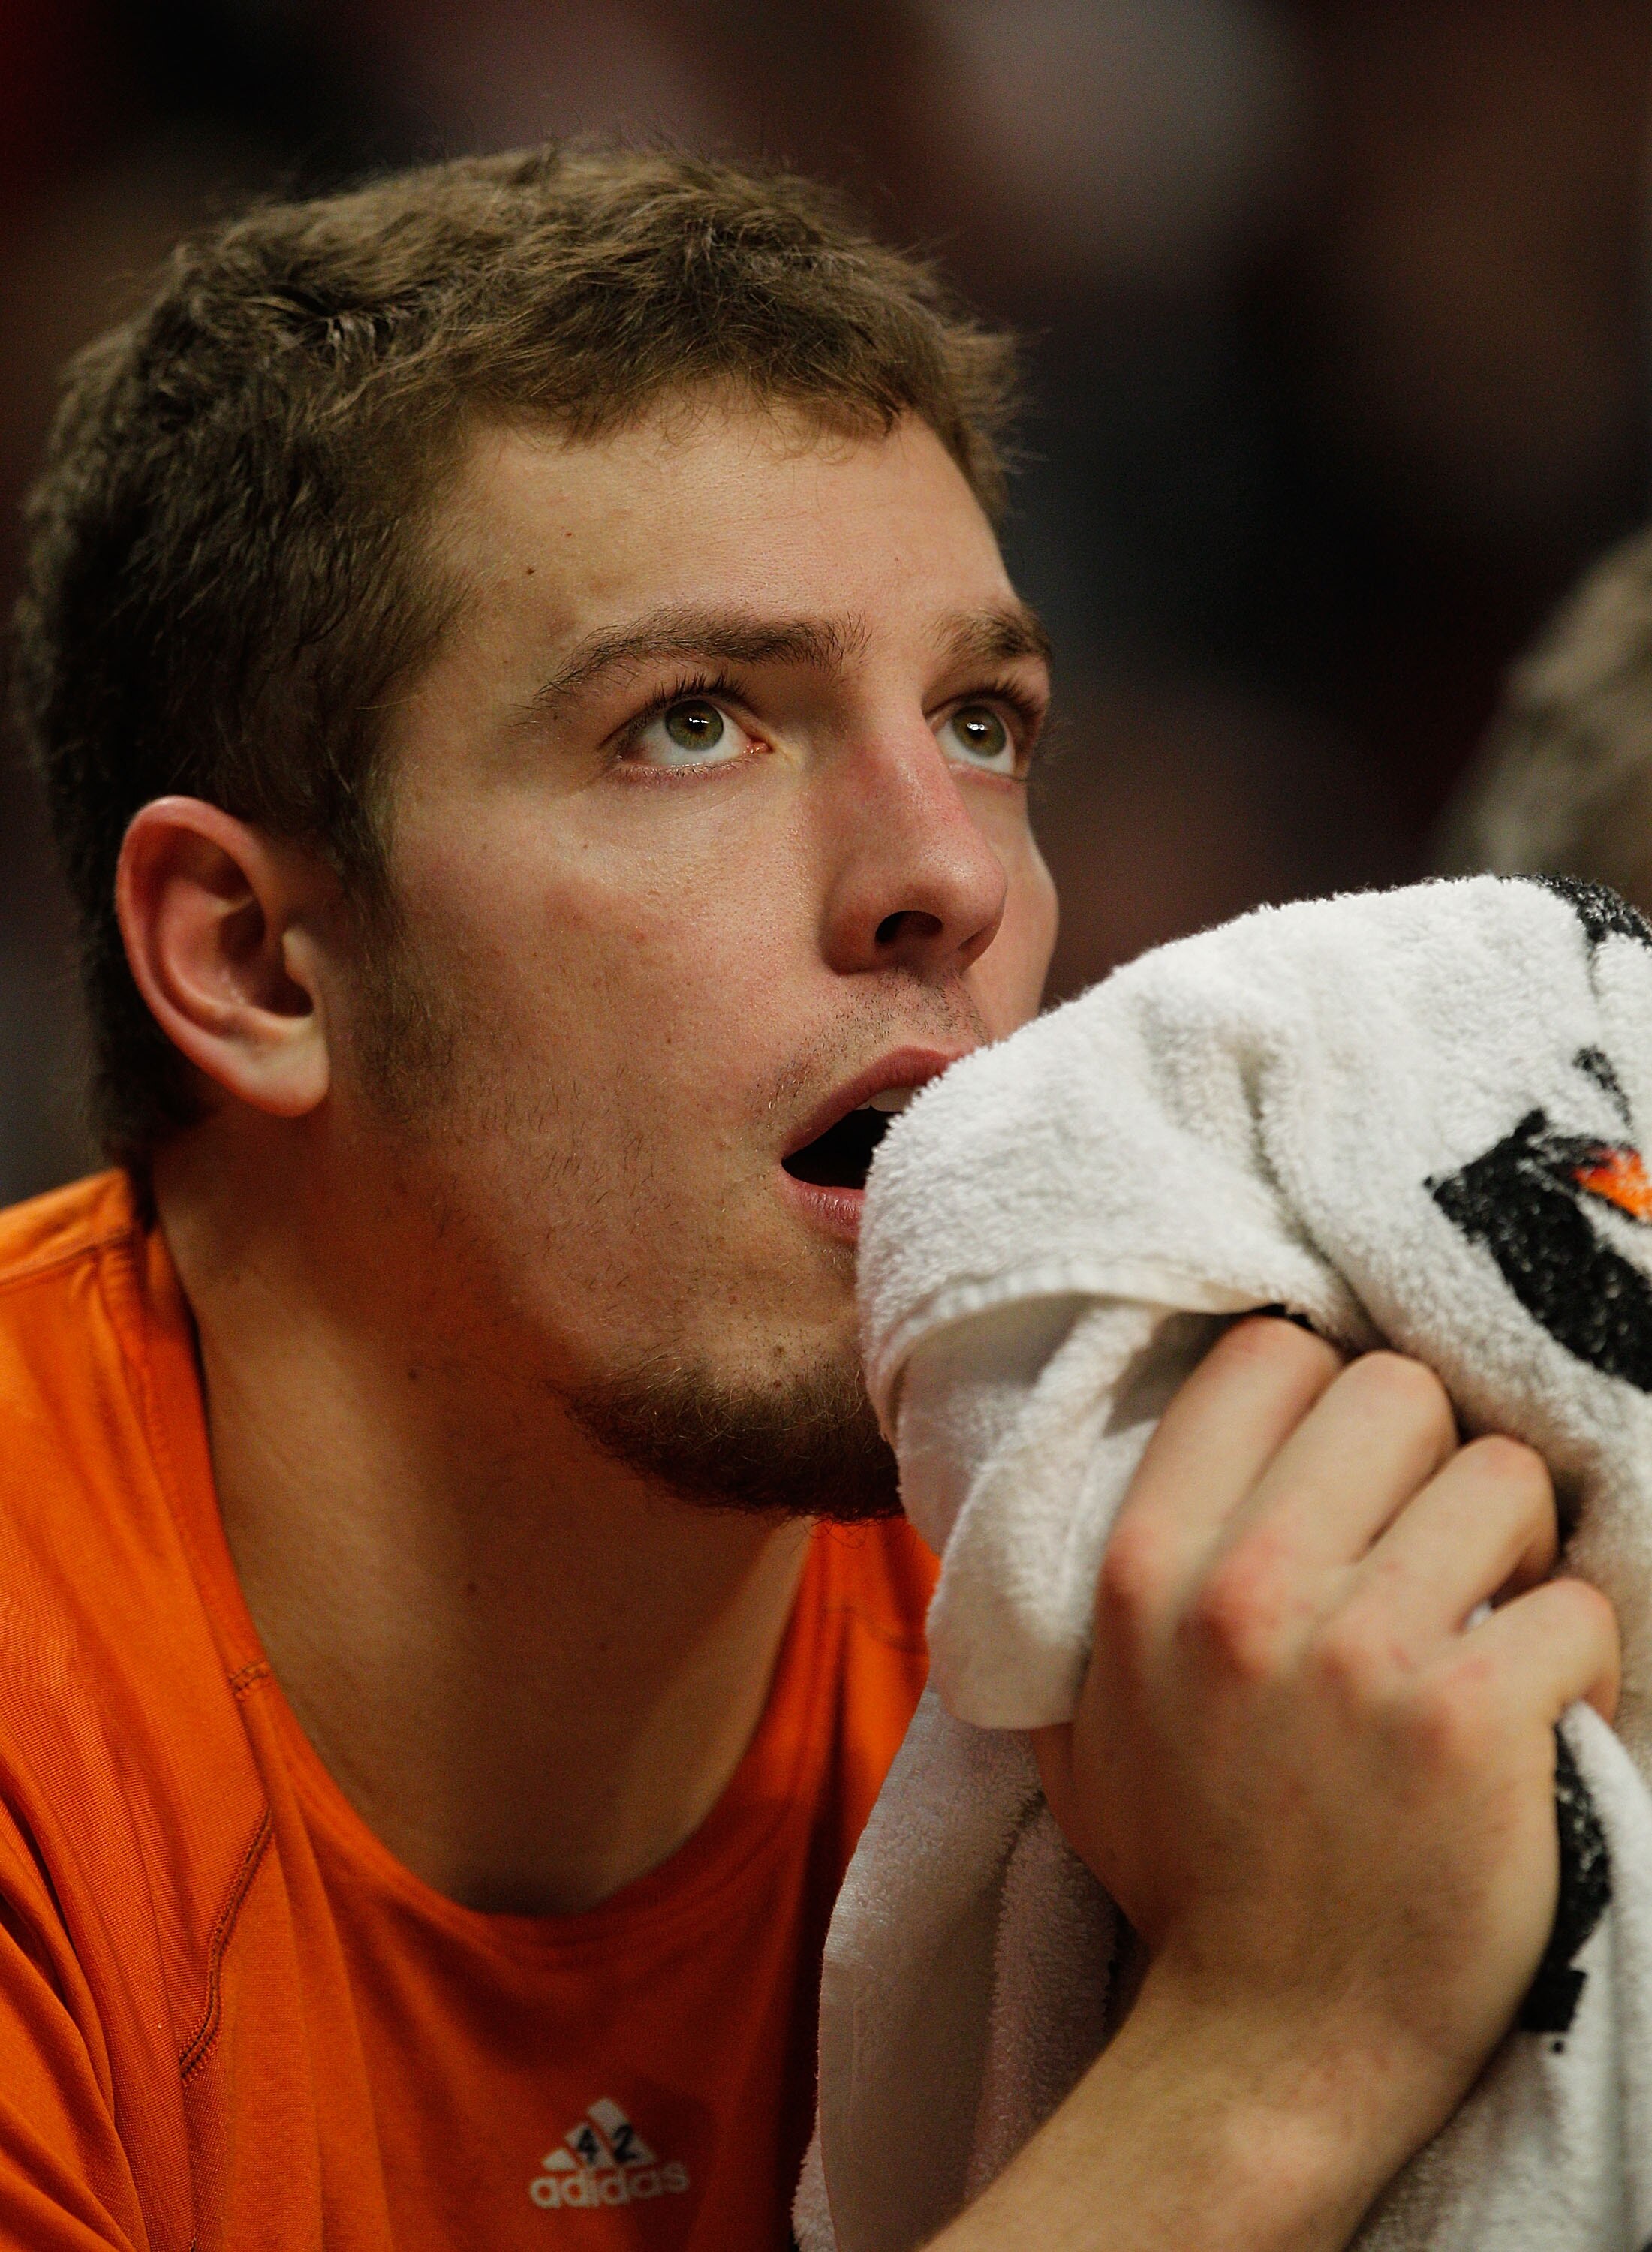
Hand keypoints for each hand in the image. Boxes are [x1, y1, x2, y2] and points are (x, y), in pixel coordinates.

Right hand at [1031, 1316, 1619, 2216]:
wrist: (1269, 2046)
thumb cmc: (1187, 1874)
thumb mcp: (1079, 1717)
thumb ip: (1103, 1585)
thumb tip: (1144, 1459)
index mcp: (1146, 1567)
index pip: (1267, 1355)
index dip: (1331, 1397)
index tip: (1354, 1472)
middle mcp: (1243, 1591)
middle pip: (1398, 1391)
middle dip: (1439, 1462)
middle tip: (1441, 1553)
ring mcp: (1359, 1657)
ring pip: (1507, 1478)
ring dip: (1523, 1552)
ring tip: (1499, 1627)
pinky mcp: (1471, 1728)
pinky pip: (1581, 1606)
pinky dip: (1581, 1657)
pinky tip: (1539, 1718)